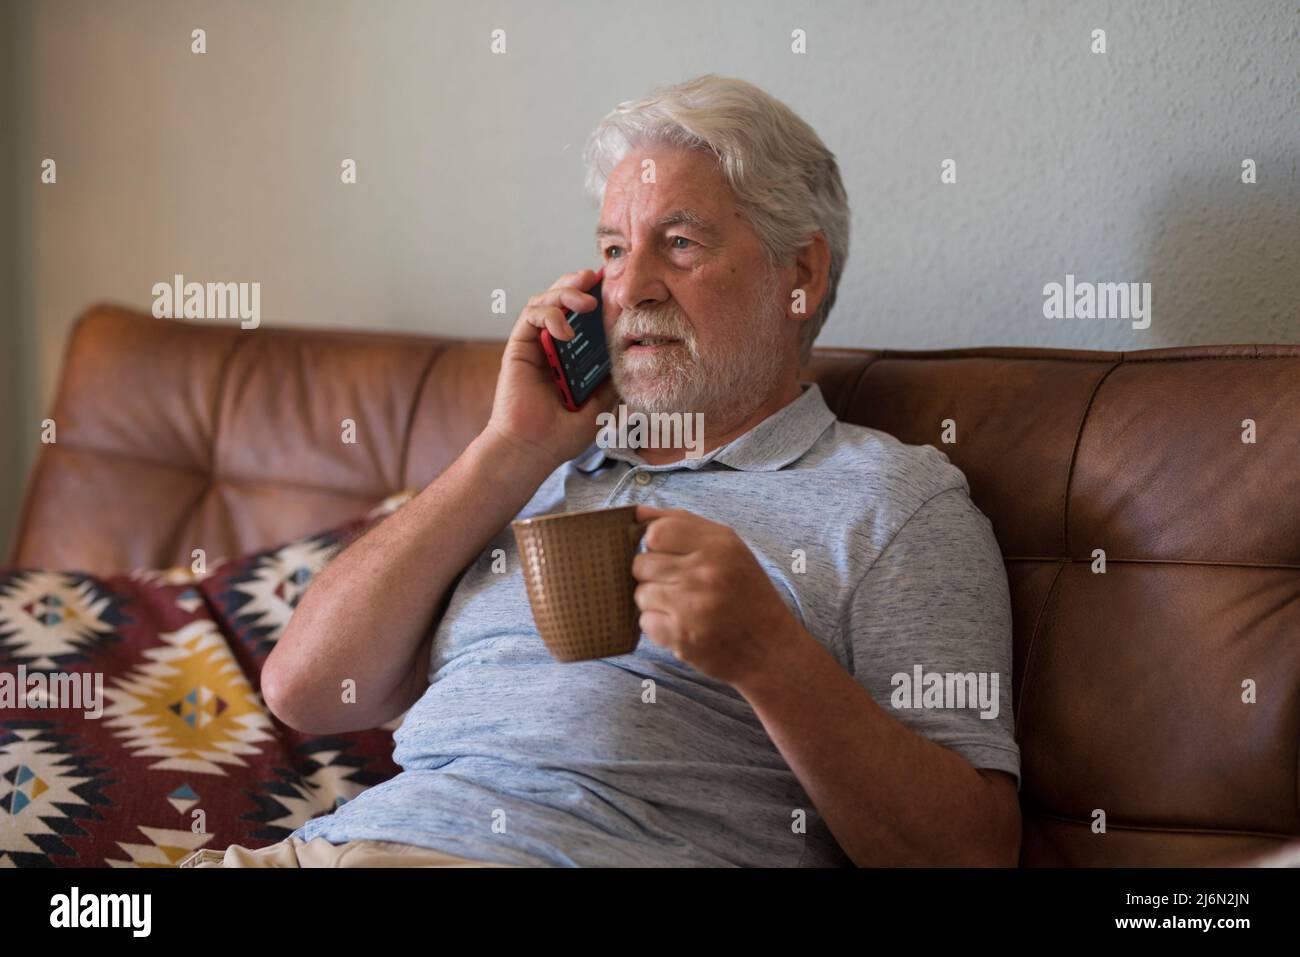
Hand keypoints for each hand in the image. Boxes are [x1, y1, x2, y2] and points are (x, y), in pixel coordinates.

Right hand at [484, 267, 619, 472]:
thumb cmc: (561, 434)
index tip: (614, 286)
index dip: (595, 296)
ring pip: (545, 300)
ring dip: (565, 293)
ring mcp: (535, 345)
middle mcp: (551, 345)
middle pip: (562, 299)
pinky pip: (531, 316)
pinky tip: (565, 331)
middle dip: (579, 283)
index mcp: (571, 356)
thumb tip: (631, 355)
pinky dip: (549, 315)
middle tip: (597, 278)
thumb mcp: (600, 404)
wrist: (533, 450)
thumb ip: (611, 379)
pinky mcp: (518, 347)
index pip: (583, 317)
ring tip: (586, 303)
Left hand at [630, 504, 807, 685]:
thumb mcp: (729, 548)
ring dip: (654, 602)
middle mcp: (705, 572)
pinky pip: (644, 622)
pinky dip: (658, 626)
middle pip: (641, 563)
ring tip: (682, 607)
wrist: (772, 649)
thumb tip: (637, 512)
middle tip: (678, 585)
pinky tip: (682, 626)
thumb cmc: (747, 593)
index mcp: (719, 544)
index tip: (668, 555)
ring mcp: (692, 606)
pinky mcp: (682, 637)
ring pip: (640, 594)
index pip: (656, 531)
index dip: (654, 544)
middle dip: (652, 575)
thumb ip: (683, 523)